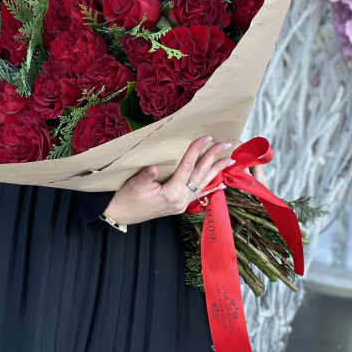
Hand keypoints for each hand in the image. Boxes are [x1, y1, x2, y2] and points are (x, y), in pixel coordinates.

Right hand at [103, 135, 242, 225]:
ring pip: (204, 184)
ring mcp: (182, 203)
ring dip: (217, 171)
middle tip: (226, 144)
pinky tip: (221, 184)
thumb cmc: (127, 197)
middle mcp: (180, 200)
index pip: (188, 167)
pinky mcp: (179, 204)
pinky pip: (199, 193)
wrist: (121, 214)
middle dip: (214, 158)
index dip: (197, 150)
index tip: (206, 137)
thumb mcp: (135, 184)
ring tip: (229, 160)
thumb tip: (155, 168)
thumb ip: (146, 175)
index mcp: (171, 193)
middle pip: (201, 175)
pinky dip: (211, 187)